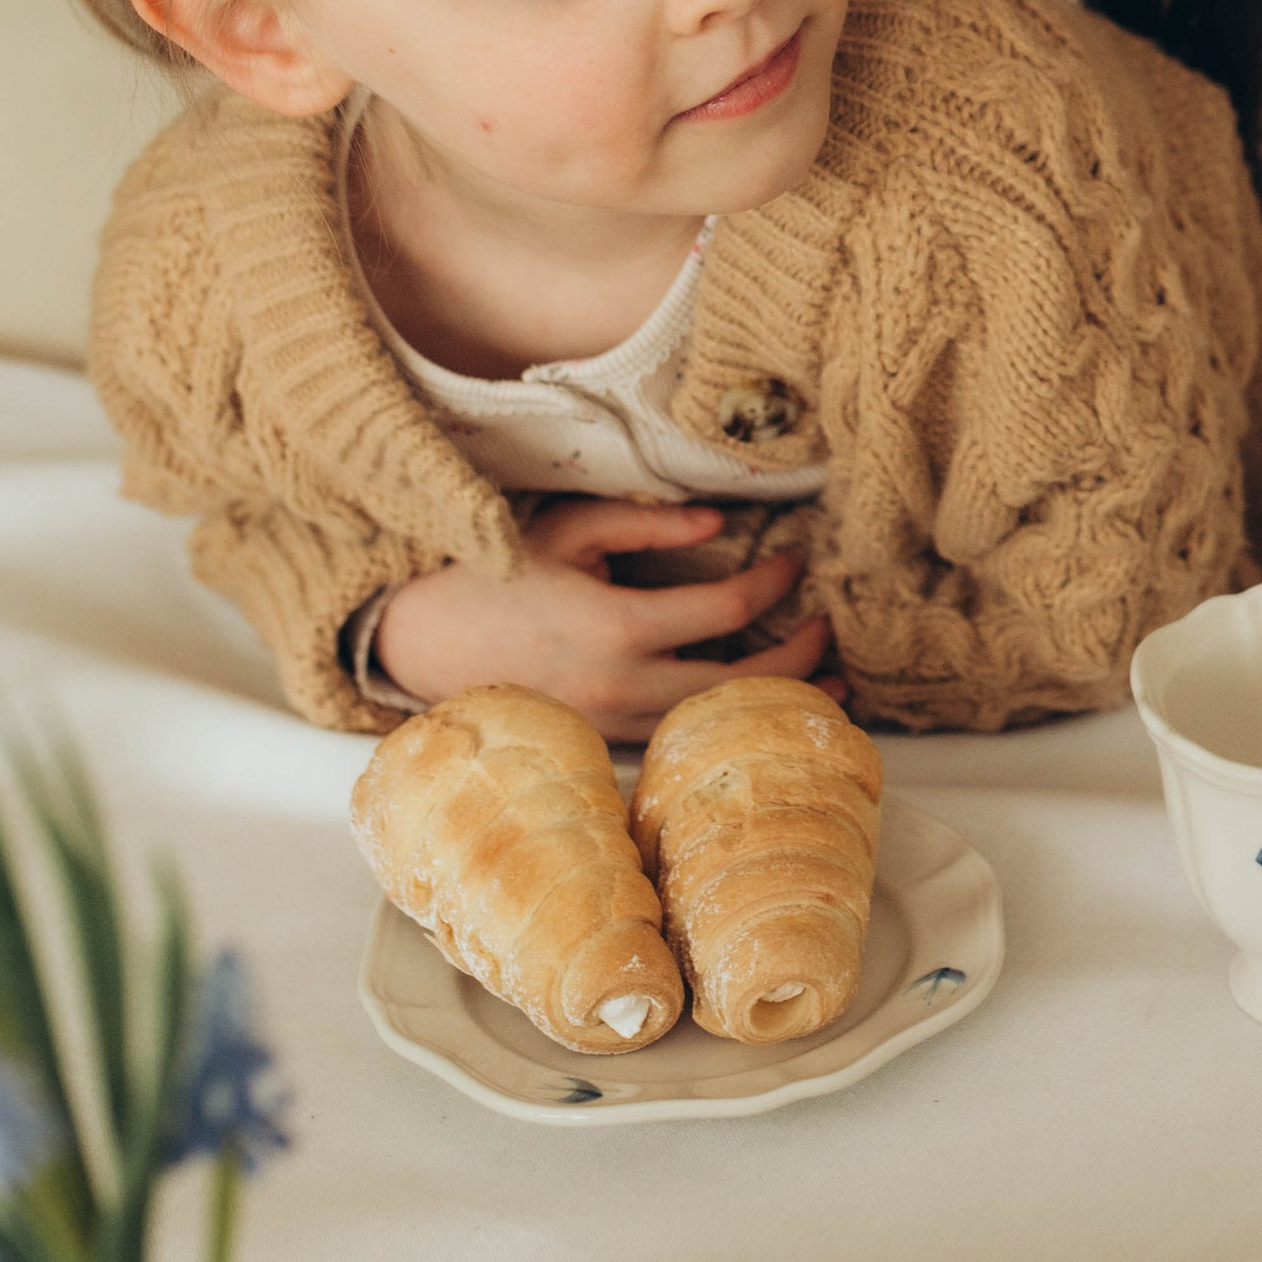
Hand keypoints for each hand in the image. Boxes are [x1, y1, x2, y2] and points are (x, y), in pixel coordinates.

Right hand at [375, 498, 826, 741]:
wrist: (428, 644)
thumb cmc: (499, 578)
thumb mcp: (571, 532)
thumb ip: (649, 524)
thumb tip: (721, 522)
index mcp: (618, 627)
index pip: (728, 611)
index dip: (774, 584)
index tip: (796, 561)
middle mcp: (623, 686)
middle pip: (740, 686)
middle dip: (800, 661)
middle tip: (831, 633)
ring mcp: (614, 722)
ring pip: (716, 723)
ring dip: (777, 705)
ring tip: (833, 688)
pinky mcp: (605, 740)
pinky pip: (682, 735)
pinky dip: (727, 721)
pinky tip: (759, 706)